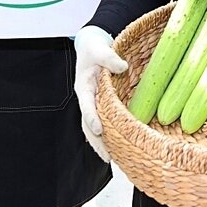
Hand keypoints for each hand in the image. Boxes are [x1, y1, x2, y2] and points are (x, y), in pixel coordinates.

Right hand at [73, 25, 127, 161]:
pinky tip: (113, 147)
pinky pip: (100, 122)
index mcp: (84, 86)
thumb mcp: (99, 49)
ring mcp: (91, 103)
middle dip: (96, 141)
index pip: (86, 105)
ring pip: (92, 127)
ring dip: (99, 143)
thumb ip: (109, 58)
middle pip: (87, 124)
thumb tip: (123, 67)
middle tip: (107, 156)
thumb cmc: (94, 48)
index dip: (92, 118)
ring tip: (110, 159)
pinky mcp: (99, 105)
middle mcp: (86, 98)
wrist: (91, 47)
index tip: (100, 130)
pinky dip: (105, 136)